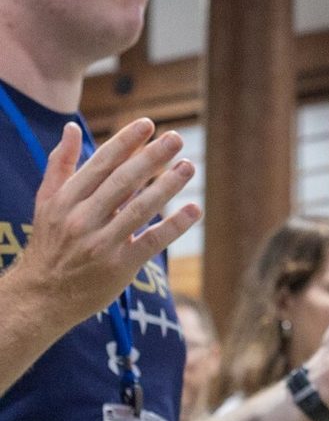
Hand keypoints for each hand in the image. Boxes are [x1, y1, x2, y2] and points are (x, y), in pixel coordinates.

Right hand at [9, 119, 198, 329]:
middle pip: (123, 182)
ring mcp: (101, 243)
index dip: (125, 142)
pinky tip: (194, 209)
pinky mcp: (120, 266)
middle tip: (176, 138)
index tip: (148, 124)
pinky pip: (152, 241)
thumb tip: (72, 127)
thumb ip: (61, 164)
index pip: (100, 164)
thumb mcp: (46, 202)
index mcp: (65, 200)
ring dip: (167, 186)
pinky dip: (174, 225)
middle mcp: (82, 219)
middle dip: (151, 157)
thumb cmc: (50, 243)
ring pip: (140, 208)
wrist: (41, 296)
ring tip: (188, 166)